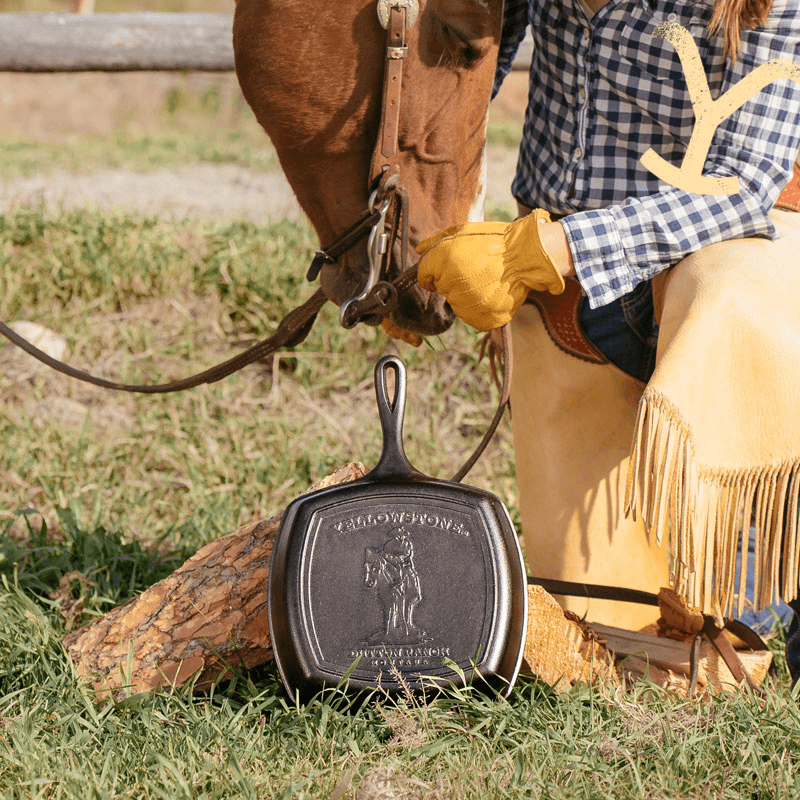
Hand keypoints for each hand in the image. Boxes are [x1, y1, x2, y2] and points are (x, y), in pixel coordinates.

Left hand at [417, 209, 565, 330]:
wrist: (526, 255)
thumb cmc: (494, 241)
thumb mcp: (461, 231)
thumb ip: (435, 242)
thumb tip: (419, 250)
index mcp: (443, 263)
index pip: (424, 277)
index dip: (435, 271)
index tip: (450, 268)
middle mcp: (451, 286)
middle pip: (442, 290)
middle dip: (453, 281)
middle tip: (476, 269)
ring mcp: (467, 306)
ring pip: (457, 304)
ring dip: (466, 296)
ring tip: (486, 280)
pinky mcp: (481, 319)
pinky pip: (473, 316)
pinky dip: (480, 308)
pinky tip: (492, 292)